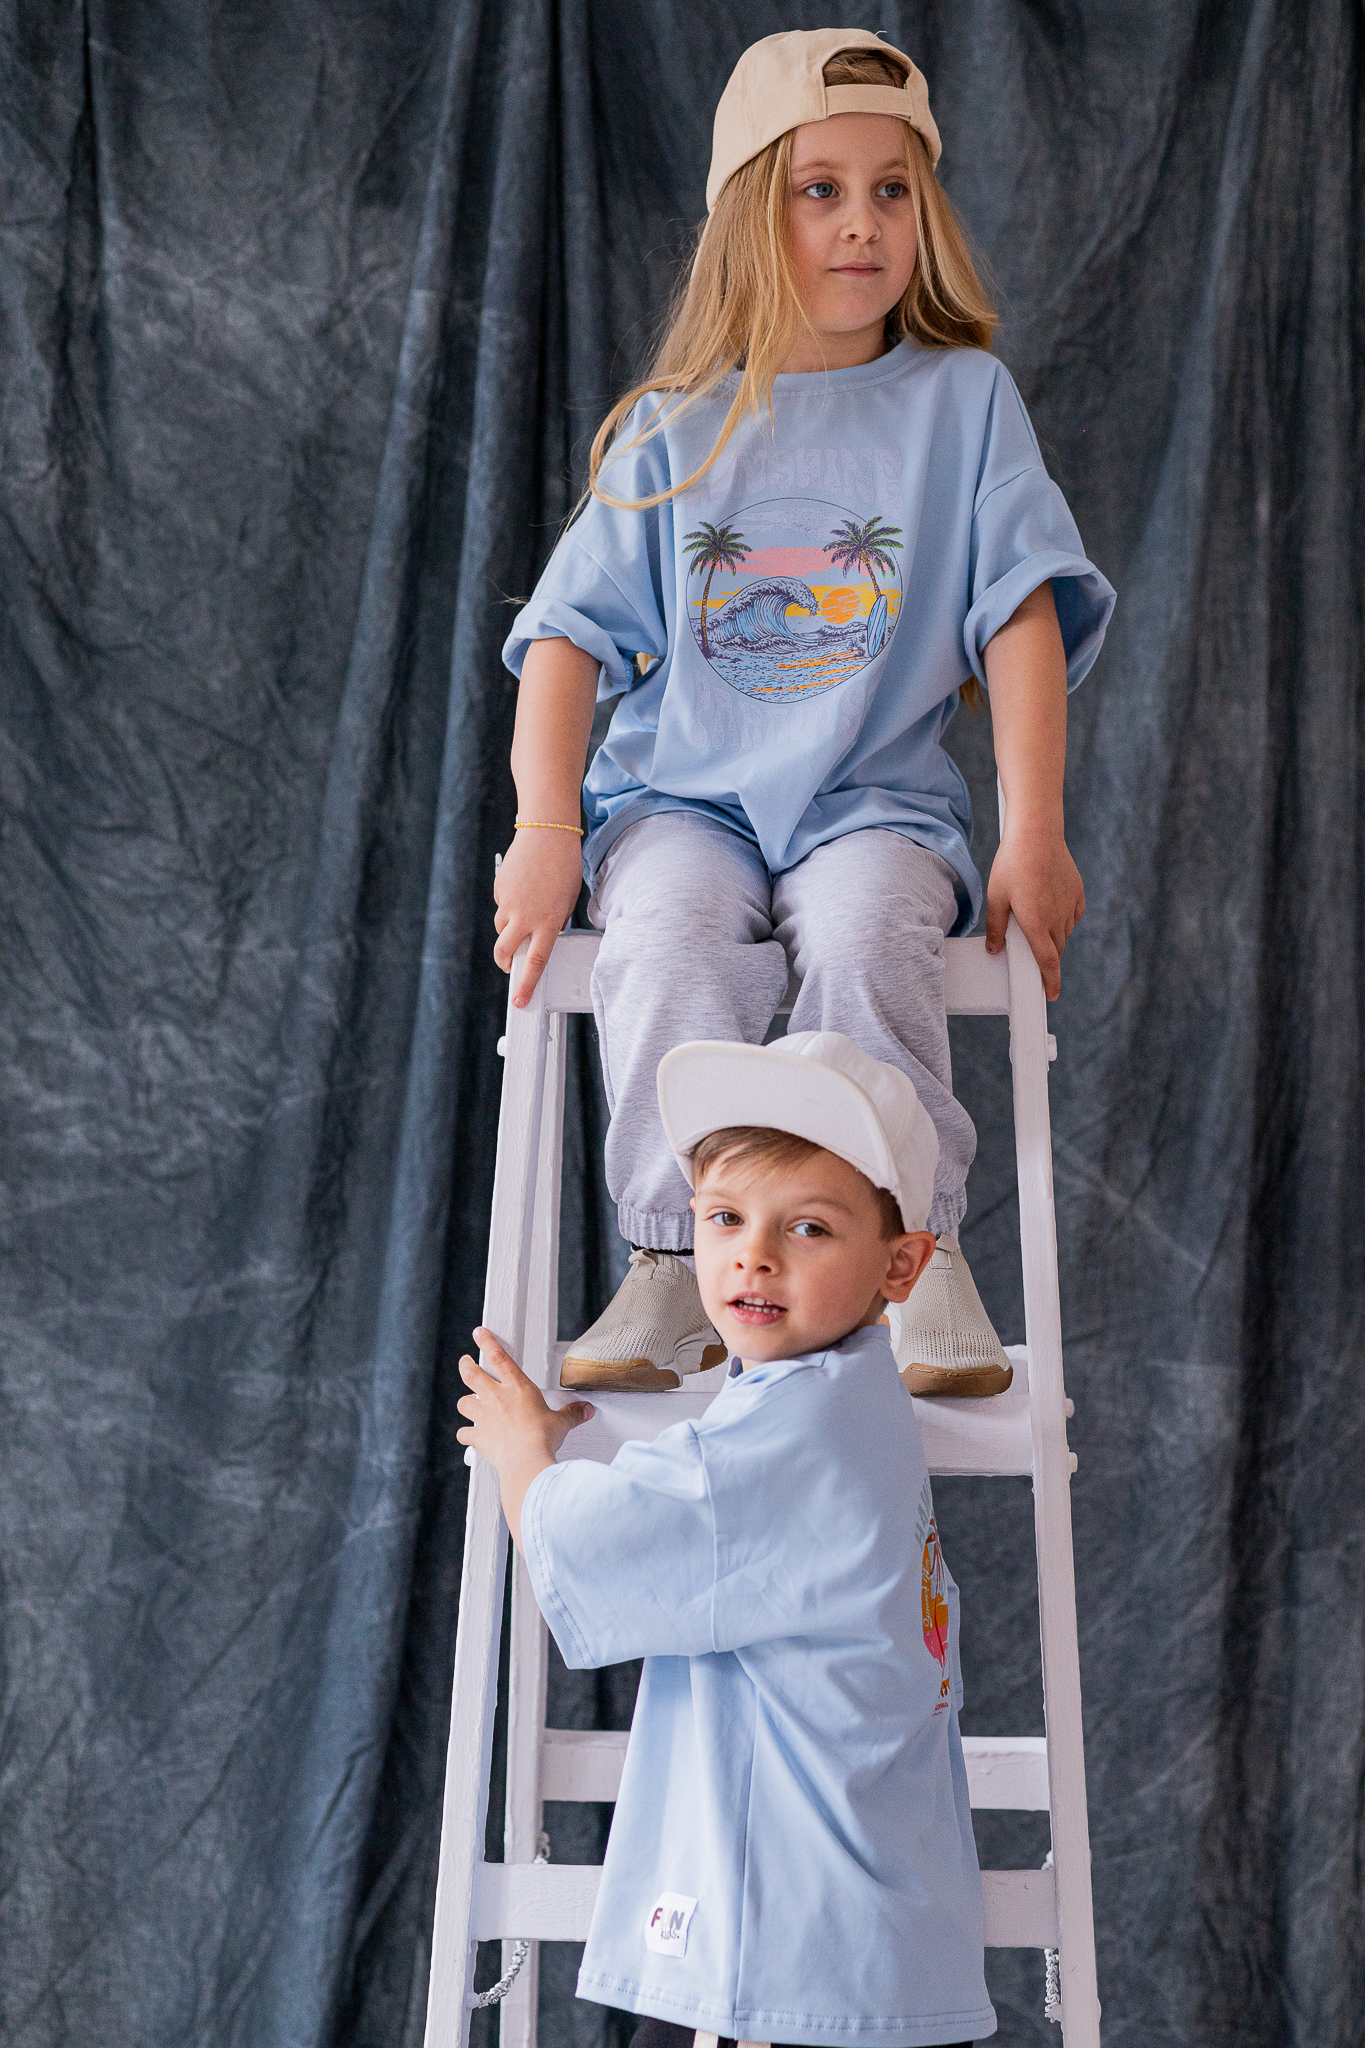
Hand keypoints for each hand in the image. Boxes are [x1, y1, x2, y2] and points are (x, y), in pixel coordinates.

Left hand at [456, 1328, 592, 1547]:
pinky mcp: (478, 1436)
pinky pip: (464, 1434)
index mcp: (518, 1388)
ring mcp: (484, 1417)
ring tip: (469, 1404)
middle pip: (472, 1374)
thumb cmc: (543, 1438)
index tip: (479, 1332)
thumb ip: (571, 1414)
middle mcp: (496, 1398)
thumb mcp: (561, 1423)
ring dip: (466, 1403)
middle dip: (466, 1365)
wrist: (526, 1459)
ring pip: (464, 1402)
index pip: (499, 1357)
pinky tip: (470, 1437)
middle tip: (465, 1361)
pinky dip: (467, 1435)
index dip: (487, 1342)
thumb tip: (586, 1410)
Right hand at [493, 828, 582, 1005]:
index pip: (537, 961)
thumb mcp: (567, 900)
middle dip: (505, 963)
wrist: (547, 833)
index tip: (520, 1001)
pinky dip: (509, 903)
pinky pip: (501, 905)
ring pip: (501, 928)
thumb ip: (553, 921)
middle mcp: (526, 916)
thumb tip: (540, 935)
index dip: (527, 984)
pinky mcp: (500, 889)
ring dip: (508, 929)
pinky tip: (522, 887)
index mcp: (549, 922)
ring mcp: (509, 903)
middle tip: (509, 965)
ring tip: (524, 912)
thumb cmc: (564, 866)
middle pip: (505, 951)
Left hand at [985, 822, 1083, 999]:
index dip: (1050, 981)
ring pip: (1064, 934)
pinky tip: (1051, 909)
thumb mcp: (996, 897)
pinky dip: (1063, 920)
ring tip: (1037, 923)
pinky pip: (1073, 916)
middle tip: (1032, 955)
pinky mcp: (1078, 893)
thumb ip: (996, 927)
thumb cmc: (1012, 864)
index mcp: (1036, 923)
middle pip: (1055, 950)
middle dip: (1046, 958)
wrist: (1037, 834)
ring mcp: (1070, 905)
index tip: (1050, 995)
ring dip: (1053, 937)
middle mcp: (1057, 918)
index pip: (1047, 962)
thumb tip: (995, 950)